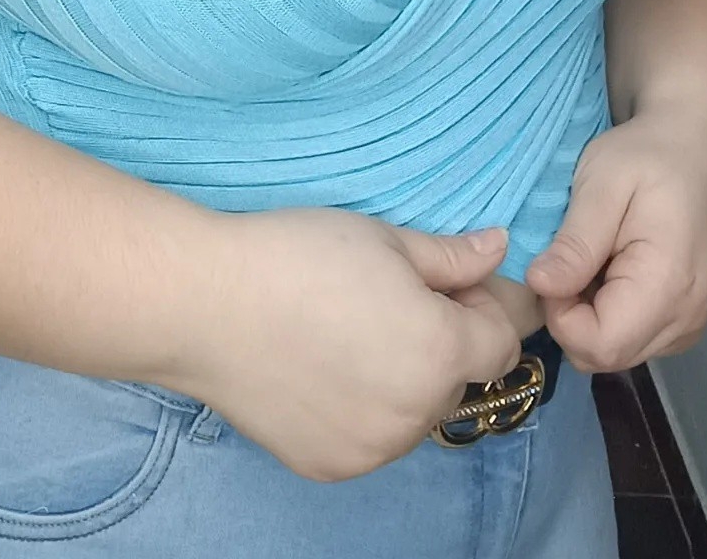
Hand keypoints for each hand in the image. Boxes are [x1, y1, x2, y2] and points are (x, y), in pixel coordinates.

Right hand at [161, 207, 523, 481]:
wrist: (205, 303)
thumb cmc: (296, 256)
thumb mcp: (382, 238)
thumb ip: (451, 256)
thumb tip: (498, 251)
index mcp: (440, 351)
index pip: (501, 342)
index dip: (480, 307)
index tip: (442, 283)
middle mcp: (417, 413)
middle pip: (456, 380)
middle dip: (438, 343)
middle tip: (382, 302)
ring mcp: (373, 448)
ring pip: (412, 413)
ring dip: (400, 381)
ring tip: (343, 335)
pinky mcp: (331, 466)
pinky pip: (369, 438)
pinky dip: (359, 410)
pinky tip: (318, 369)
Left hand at [524, 107, 706, 371]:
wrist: (689, 154)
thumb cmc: (643, 161)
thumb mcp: (600, 186)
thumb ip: (575, 242)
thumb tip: (539, 285)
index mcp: (668, 286)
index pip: (601, 345)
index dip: (560, 316)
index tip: (552, 268)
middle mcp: (685, 320)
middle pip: (605, 356)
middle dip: (568, 317)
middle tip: (566, 259)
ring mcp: (686, 326)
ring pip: (612, 353)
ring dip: (584, 316)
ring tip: (587, 259)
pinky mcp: (680, 324)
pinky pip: (627, 341)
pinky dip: (603, 315)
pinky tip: (604, 272)